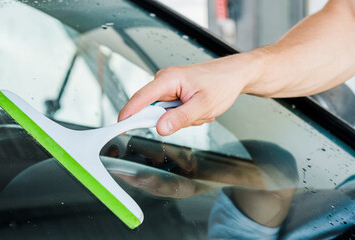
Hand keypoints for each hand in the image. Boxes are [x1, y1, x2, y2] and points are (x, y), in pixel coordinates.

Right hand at [118, 51, 265, 135]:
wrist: (236, 75)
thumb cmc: (222, 84)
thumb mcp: (203, 106)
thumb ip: (180, 118)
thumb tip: (159, 128)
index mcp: (168, 79)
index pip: (140, 99)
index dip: (128, 114)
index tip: (118, 127)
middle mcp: (165, 81)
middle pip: (153, 111)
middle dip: (173, 120)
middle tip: (194, 116)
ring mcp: (169, 87)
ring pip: (165, 114)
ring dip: (183, 118)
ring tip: (200, 110)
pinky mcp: (174, 92)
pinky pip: (173, 112)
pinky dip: (187, 114)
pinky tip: (199, 108)